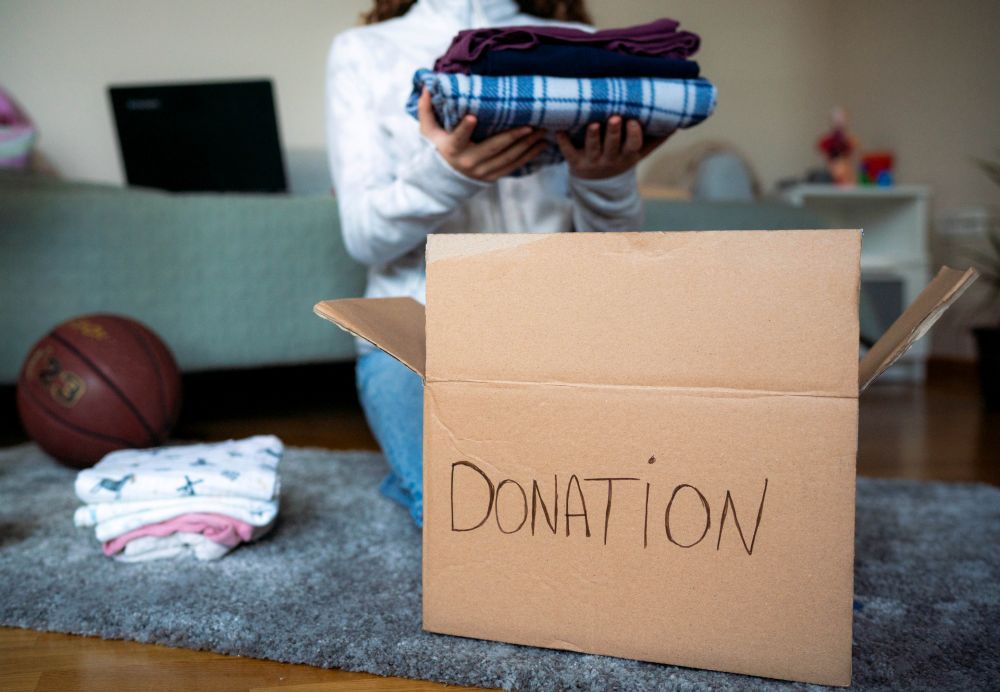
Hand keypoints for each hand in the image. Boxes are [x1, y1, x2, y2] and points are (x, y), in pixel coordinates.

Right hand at [418, 89, 546, 181]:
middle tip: (530, 125)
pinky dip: (529, 156)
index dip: (465, 128)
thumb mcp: (428, 132)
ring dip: (526, 145)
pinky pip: (513, 166)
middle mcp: (469, 162)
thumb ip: (426, 110)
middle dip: (513, 137)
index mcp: (452, 149)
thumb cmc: (437, 149)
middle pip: (493, 148)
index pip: (458, 138)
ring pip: (508, 158)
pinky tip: (541, 146)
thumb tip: (427, 86)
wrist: (443, 181)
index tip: (472, 116)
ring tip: (541, 132)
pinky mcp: (493, 177)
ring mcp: (482, 172)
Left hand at [555, 116, 671, 179]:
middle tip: (614, 117)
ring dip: (592, 136)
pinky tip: (558, 130)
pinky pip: (568, 152)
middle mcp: (610, 159)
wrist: (596, 182)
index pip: (632, 146)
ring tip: (593, 124)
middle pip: (612, 146)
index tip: (633, 121)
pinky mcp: (575, 161)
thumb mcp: (639, 152)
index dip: (633, 134)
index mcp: (626, 155)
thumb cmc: (621, 157)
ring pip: (592, 148)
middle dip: (613, 132)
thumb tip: (678, 121)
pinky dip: (563, 141)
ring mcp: (592, 160)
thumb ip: (656, 138)